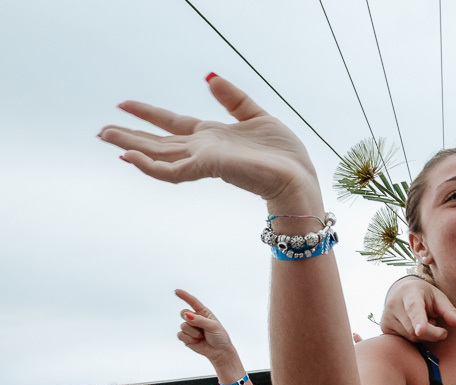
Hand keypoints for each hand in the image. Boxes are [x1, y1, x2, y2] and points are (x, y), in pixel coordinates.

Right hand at [98, 74, 318, 204]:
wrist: (297, 178)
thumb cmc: (284, 155)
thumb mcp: (256, 116)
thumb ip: (232, 98)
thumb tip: (210, 77)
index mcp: (213, 136)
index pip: (173, 123)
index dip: (149, 114)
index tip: (123, 104)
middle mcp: (204, 149)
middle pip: (159, 142)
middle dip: (131, 136)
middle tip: (100, 131)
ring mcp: (203, 160)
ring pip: (159, 156)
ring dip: (132, 148)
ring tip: (107, 139)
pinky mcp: (208, 168)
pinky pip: (172, 170)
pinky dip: (150, 166)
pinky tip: (130, 157)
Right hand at [175, 289, 236, 362]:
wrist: (219, 352)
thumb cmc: (219, 337)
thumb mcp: (213, 326)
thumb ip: (200, 320)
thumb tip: (186, 315)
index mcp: (203, 313)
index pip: (193, 302)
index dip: (184, 296)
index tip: (176, 291)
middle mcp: (195, 319)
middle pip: (183, 313)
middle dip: (189, 319)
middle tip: (199, 327)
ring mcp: (190, 328)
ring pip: (183, 325)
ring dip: (193, 332)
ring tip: (202, 336)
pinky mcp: (186, 337)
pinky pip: (180, 335)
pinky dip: (188, 338)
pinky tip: (197, 341)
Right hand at [380, 276, 455, 341]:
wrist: (401, 291)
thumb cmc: (425, 295)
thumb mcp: (439, 298)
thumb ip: (450, 312)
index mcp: (409, 293)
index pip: (414, 309)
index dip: (419, 321)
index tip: (421, 331)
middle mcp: (394, 304)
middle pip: (416, 330)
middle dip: (432, 333)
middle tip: (436, 322)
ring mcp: (386, 317)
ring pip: (411, 338)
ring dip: (423, 335)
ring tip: (422, 321)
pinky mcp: (384, 328)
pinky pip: (404, 341)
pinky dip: (413, 337)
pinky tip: (413, 326)